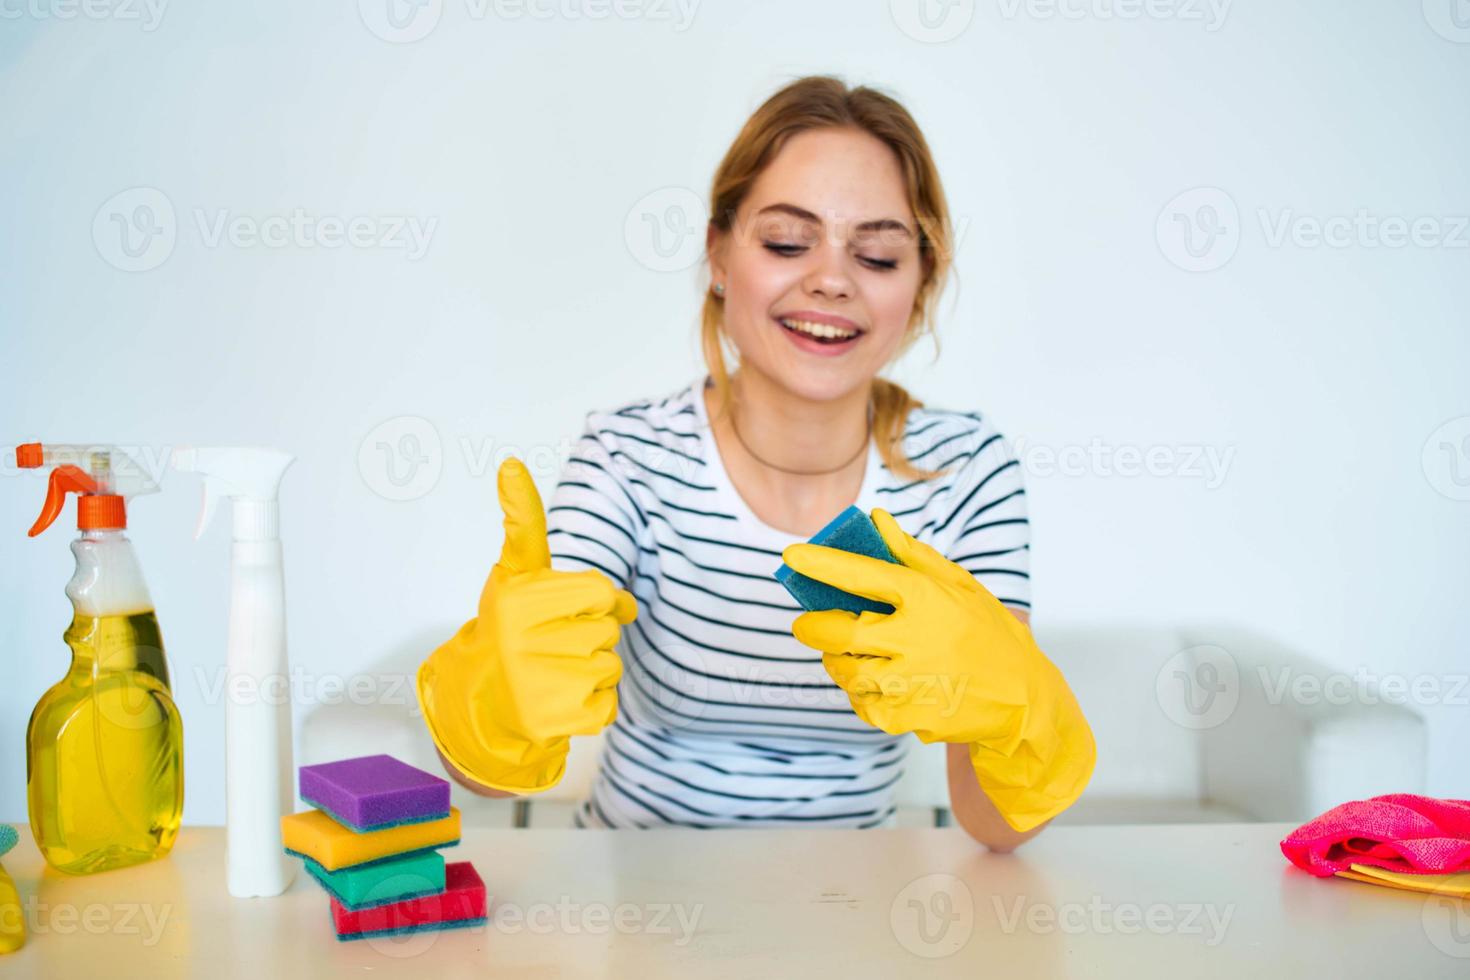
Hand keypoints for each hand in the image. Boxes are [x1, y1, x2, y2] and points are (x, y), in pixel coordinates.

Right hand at [416, 457, 636, 793]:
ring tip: (554, 672)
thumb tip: (512, 464)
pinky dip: (593, 705)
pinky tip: (560, 700)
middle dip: (591, 636)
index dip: (595, 601)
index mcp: (518, 599)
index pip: (602, 592)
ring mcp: (538, 684)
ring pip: (611, 666)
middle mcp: (522, 640)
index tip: (570, 608)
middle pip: (608, 630)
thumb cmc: (506, 628)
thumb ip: (524, 522)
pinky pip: (607, 705)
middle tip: (555, 645)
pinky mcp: (552, 721)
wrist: (479, 704)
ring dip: (594, 671)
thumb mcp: (513, 572)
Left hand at [782, 509, 1093, 830]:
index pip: (863, 575)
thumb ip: (913, 555)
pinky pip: (861, 703)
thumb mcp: (960, 586)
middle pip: (839, 631)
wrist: (1022, 700)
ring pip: (846, 670)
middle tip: (807, 623)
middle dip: (813, 626)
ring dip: (839, 661)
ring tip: (853, 654)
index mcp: (927, 600)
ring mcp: (910, 683)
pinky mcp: (907, 717)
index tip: (791, 555)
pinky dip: (861, 692)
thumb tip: (877, 520)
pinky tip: (880, 683)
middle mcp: (915, 640)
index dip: (823, 564)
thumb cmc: (987, 634)